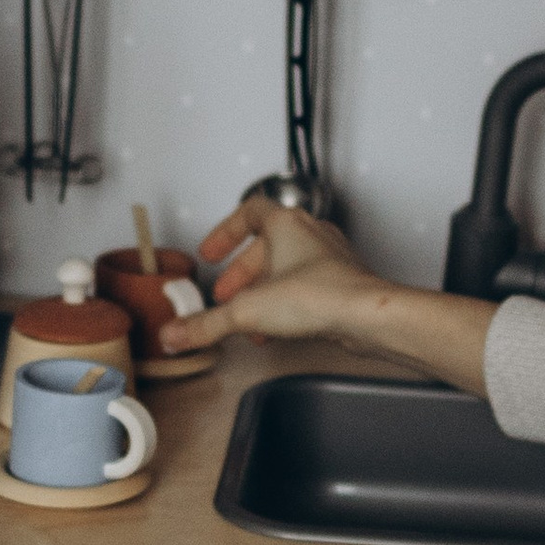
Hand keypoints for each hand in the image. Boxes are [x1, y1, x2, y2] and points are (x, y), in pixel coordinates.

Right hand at [153, 196, 380, 353]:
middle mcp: (311, 235)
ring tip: (247, 318)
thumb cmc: (320, 296)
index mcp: (287, 224)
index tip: (211, 251)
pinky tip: (276, 330)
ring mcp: (330, 259)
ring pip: (287, 269)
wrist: (367, 316)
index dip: (225, 231)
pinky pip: (306, 288)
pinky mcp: (342, 284)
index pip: (249, 211)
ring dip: (262, 292)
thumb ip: (207, 323)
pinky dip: (285, 304)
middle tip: (225, 295)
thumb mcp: (247, 310)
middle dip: (240, 274)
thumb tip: (177, 333)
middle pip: (266, 246)